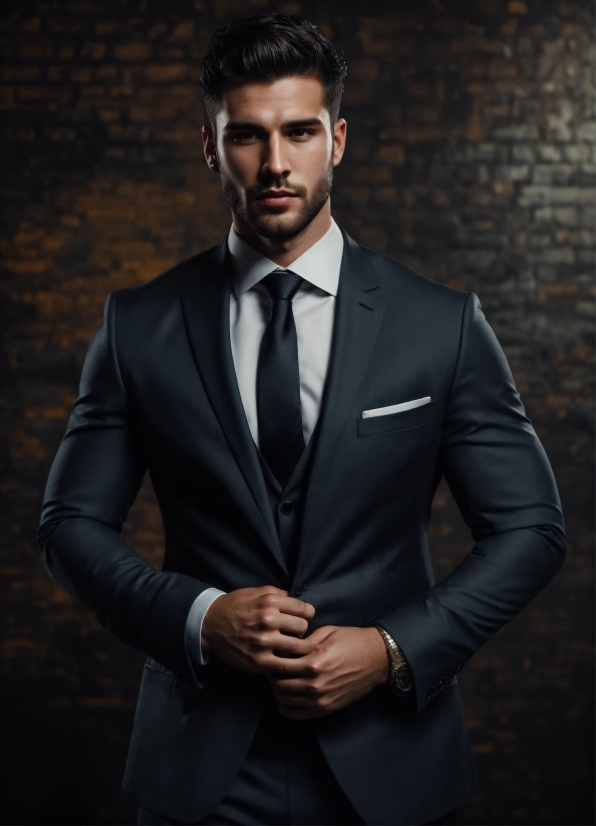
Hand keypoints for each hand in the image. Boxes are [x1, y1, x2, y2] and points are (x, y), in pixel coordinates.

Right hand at [201, 585, 315, 672]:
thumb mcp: (257, 592)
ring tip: (291, 646)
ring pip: (298, 647)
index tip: (301, 619)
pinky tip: (285, 659)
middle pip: (303, 627)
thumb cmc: (236, 605)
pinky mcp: (259, 661)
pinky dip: (289, 663)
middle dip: (301, 630)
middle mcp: (268, 620)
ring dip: (297, 647)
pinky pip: (285, 665)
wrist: (210, 624)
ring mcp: (264, 642)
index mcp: (270, 601)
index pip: (305, 610)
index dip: (306, 614)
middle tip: (294, 633)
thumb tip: (299, 602)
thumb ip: (279, 595)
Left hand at [267, 625, 389, 719]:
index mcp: (313, 661)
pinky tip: (286, 698)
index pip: (278, 664)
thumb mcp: (326, 632)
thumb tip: (284, 646)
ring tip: (280, 679)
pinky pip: (296, 714)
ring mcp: (319, 698)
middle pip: (278, 683)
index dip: (271, 658)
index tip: (271, 653)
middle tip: (272, 667)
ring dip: (278, 689)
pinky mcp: (325, 708)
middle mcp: (314, 683)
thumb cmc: (351, 641)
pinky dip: (285, 708)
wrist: (376, 659)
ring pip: (284, 699)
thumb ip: (303, 641)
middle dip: (272, 674)